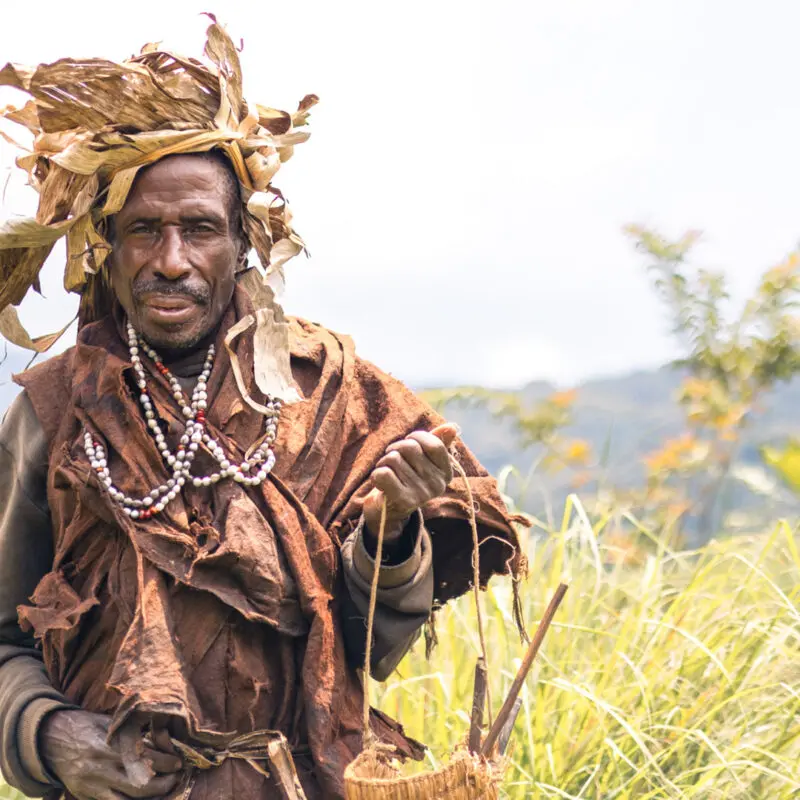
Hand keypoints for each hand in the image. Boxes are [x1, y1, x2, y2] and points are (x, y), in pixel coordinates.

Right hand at [40, 709, 182, 799]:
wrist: (52, 741)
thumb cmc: (87, 725)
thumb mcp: (110, 722)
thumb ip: (132, 733)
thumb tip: (162, 737)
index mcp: (109, 746)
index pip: (145, 759)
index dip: (166, 762)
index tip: (179, 761)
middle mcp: (102, 769)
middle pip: (140, 785)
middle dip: (164, 784)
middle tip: (176, 777)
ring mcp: (94, 786)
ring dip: (151, 797)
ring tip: (165, 789)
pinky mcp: (87, 796)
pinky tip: (144, 798)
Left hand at [363, 425, 456, 543]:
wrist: (389, 509)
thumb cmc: (406, 478)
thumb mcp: (423, 460)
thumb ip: (436, 442)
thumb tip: (452, 427)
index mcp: (446, 473)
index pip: (434, 444)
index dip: (417, 437)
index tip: (409, 441)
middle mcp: (437, 485)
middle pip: (410, 447)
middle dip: (395, 448)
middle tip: (392, 460)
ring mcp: (421, 494)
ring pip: (393, 458)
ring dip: (383, 462)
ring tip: (387, 472)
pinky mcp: (403, 501)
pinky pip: (384, 473)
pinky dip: (376, 474)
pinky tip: (380, 482)